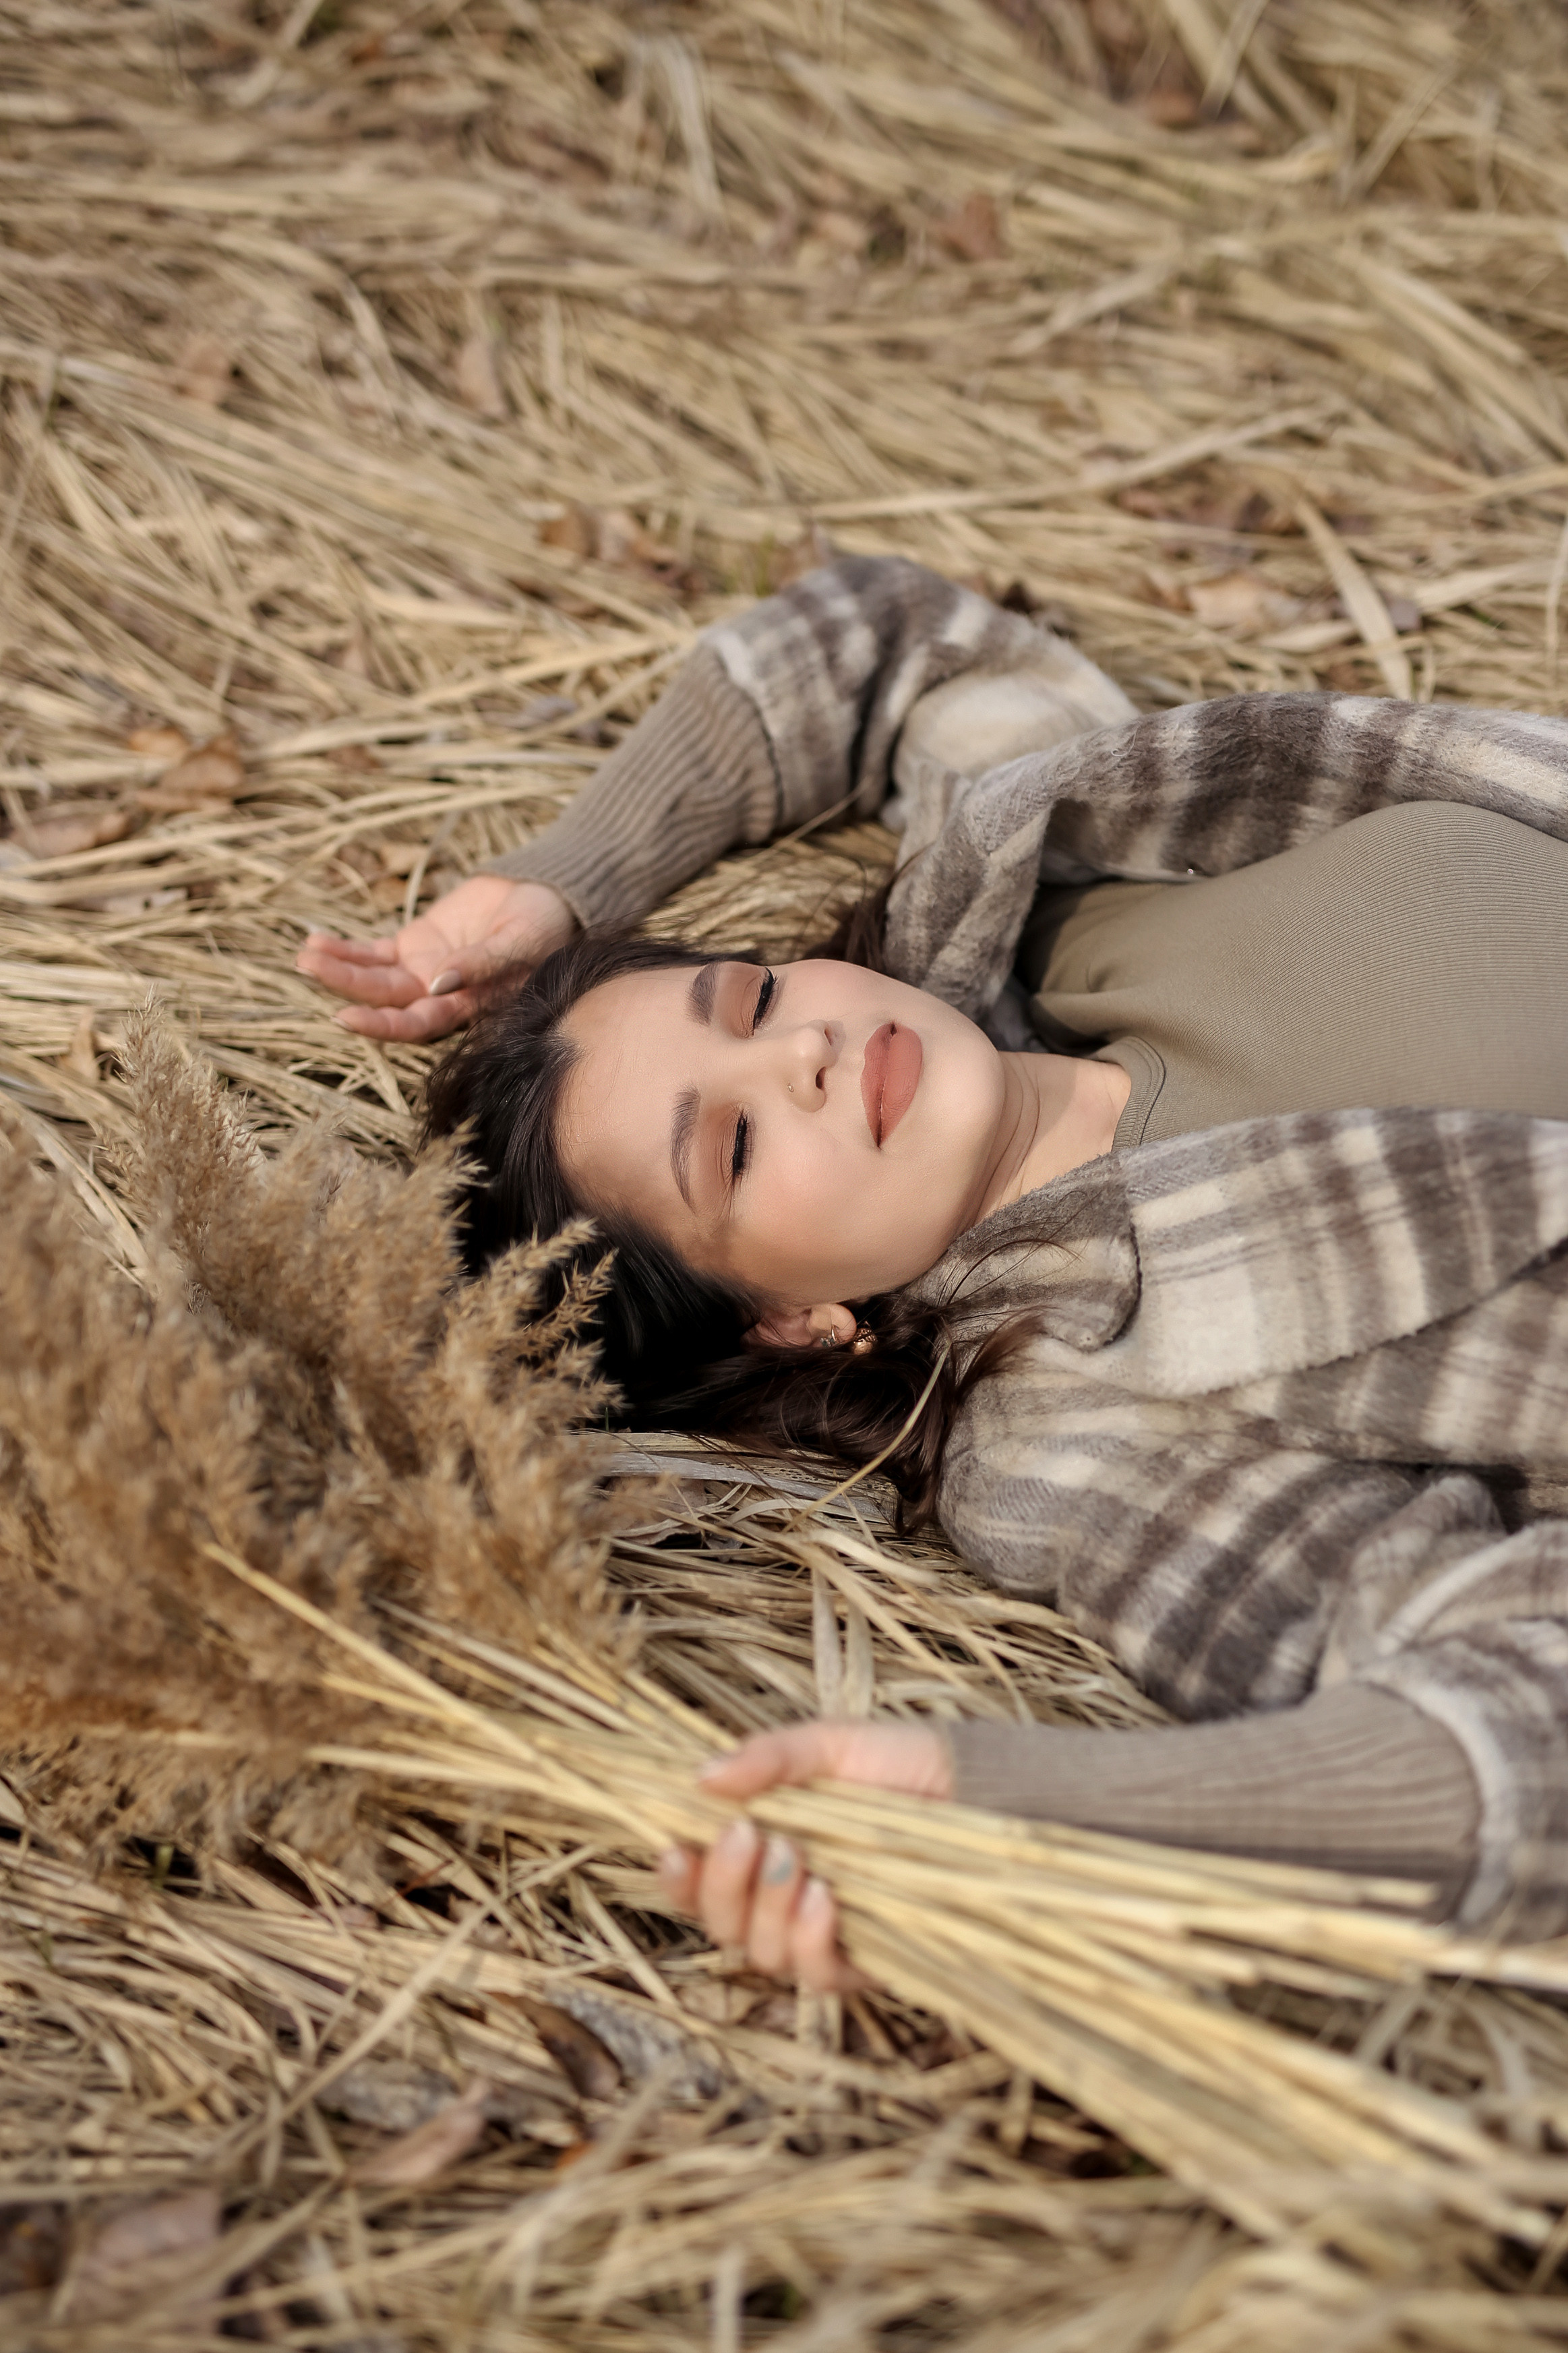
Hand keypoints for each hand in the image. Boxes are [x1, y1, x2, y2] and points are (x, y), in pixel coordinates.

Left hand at [295, 875, 575, 1042]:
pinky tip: (316, 942)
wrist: (547, 895)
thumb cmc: (544, 926)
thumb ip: (482, 964)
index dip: (382, 1025)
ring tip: (305, 954)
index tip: (344, 1016)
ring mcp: (423, 972)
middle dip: (346, 987)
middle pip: (387, 1002)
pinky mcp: (414, 945)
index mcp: (469, 1007)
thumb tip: (439, 982)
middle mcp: (440, 998)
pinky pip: (373, 953)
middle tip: (308, 968)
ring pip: (374, 978)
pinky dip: (346, 950)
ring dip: (338, 968)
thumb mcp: (520, 942)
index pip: (419, 1024)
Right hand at [658, 1721, 951, 1992]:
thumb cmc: (900, 1762)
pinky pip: (817, 1975)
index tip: (678, 1848)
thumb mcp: (831, 1745)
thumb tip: (703, 1776)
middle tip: (750, 1835)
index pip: (699, 1883)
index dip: (678, 1877)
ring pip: (763, 1953)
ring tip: (796, 1859)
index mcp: (763, 1849)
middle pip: (722, 1923)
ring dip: (768, 1909)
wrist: (979, 1788)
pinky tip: (824, 1899)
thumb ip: (769, 1759)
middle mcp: (783, 1901)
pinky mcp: (865, 1962)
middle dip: (725, 1884)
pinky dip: (810, 1940)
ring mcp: (823, 1936)